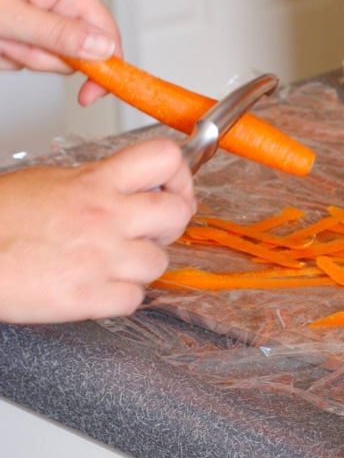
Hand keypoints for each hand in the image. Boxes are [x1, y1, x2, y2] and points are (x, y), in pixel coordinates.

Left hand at [0, 0, 120, 104]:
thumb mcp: (11, 16)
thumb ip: (60, 36)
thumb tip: (104, 50)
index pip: (108, 36)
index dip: (104, 69)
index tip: (88, 96)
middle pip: (74, 51)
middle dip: (38, 56)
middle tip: (9, 40)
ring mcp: (40, 4)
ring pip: (45, 53)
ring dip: (15, 53)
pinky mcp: (22, 14)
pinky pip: (24, 48)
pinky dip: (3, 49)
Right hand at [0, 139, 195, 323]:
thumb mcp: (50, 181)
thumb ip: (96, 182)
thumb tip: (126, 186)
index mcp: (96, 182)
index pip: (165, 158)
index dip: (179, 174)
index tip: (171, 186)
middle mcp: (106, 217)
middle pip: (177, 213)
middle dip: (169, 223)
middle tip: (151, 228)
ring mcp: (101, 259)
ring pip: (160, 262)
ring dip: (141, 264)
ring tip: (113, 261)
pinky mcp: (89, 298)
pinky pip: (135, 299)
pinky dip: (122, 296)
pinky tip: (100, 286)